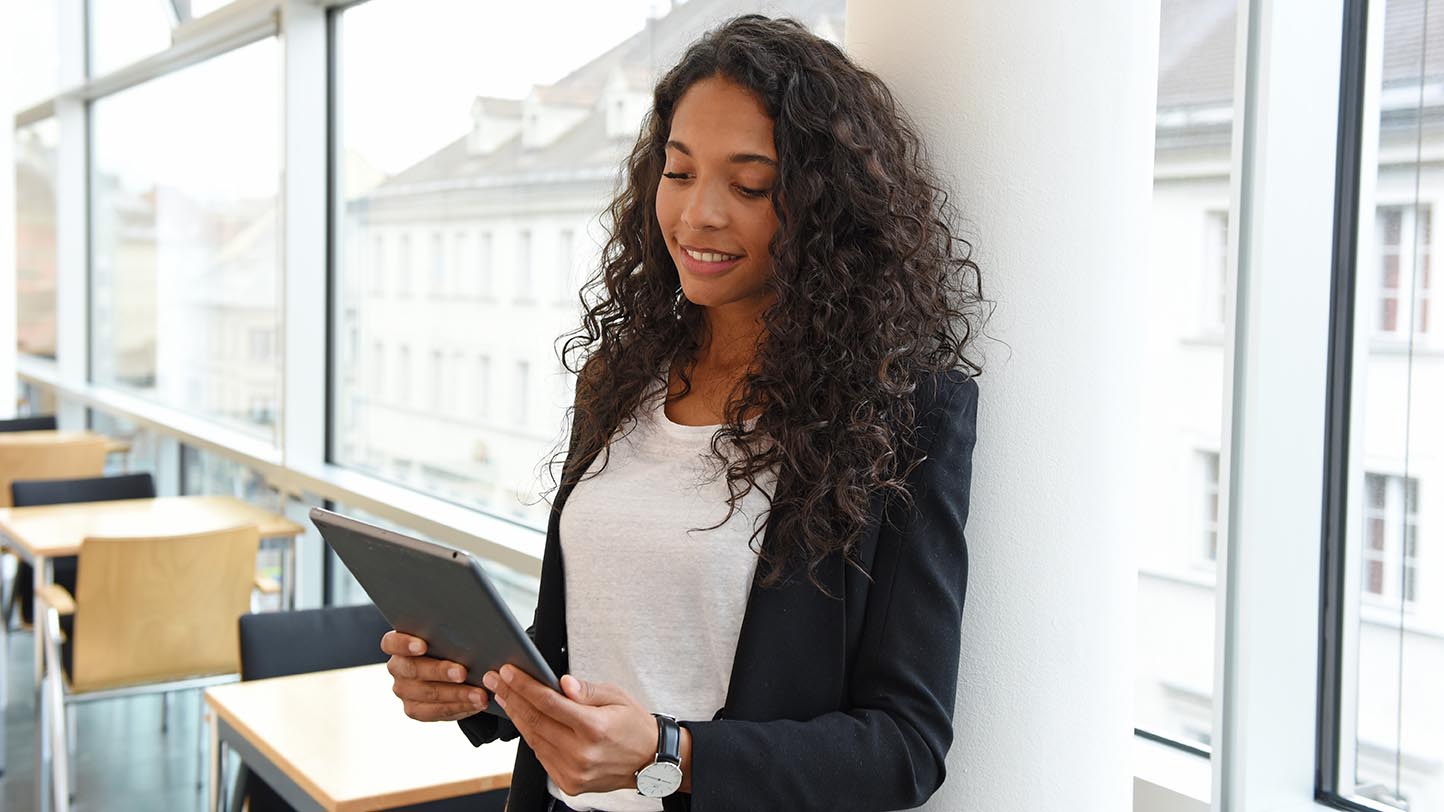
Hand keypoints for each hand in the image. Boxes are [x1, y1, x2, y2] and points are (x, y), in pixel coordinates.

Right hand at [380, 630, 489, 721]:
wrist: (451, 673)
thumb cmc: (450, 646)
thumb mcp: (447, 637)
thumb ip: (450, 634)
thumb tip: (472, 629)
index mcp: (398, 645)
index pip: (391, 643)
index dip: (404, 644)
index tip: (423, 646)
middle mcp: (398, 668)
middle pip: (413, 669)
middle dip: (440, 671)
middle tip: (463, 672)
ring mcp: (404, 691)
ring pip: (429, 693)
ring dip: (457, 694)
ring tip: (479, 694)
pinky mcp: (414, 710)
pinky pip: (437, 711)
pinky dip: (460, 707)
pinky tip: (476, 703)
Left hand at [482, 666, 662, 795]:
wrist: (649, 761)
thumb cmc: (634, 725)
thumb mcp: (616, 696)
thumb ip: (586, 690)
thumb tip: (561, 683)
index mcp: (594, 728)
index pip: (548, 702)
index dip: (524, 685)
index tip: (508, 672)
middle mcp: (581, 753)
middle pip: (535, 720)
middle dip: (511, 696)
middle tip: (496, 679)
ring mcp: (573, 771)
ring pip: (534, 739)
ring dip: (516, 716)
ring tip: (505, 696)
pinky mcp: (569, 783)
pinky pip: (542, 756)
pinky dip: (531, 736)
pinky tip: (525, 719)